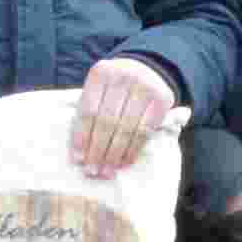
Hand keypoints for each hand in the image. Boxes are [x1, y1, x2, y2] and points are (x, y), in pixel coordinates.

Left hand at [69, 56, 181, 174]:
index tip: (78, 159)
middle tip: (92, 171)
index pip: (88, 110)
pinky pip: (145, 131)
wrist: (148, 70)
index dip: (82, 136)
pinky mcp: (162, 99)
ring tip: (106, 171)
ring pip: (126, 128)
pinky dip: (133, 149)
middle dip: (98, 149)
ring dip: (115, 154)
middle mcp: (124, 75)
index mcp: (101, 72)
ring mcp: (145, 86)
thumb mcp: (99, 90)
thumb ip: (89, 114)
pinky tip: (124, 161)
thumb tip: (80, 153)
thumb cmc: (115, 88)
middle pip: (107, 121)